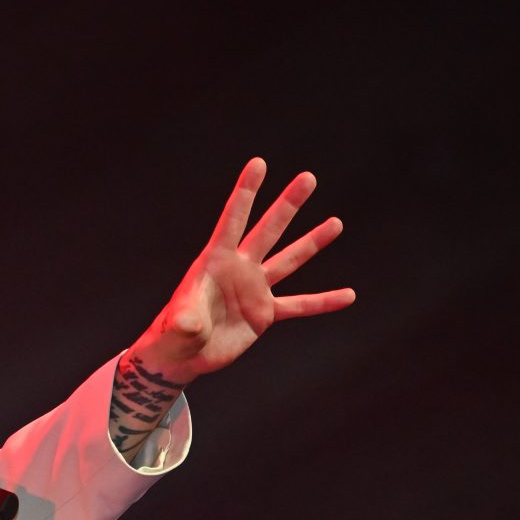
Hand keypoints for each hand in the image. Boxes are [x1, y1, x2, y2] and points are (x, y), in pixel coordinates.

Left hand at [135, 158, 354, 385]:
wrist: (182, 355)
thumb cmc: (172, 334)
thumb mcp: (178, 325)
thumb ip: (186, 321)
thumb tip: (190, 327)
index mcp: (216, 261)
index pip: (233, 219)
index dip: (246, 192)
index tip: (259, 163)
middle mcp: (240, 268)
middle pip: (268, 230)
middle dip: (288, 204)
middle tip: (308, 177)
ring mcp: (255, 289)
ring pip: (289, 260)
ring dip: (312, 242)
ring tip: (336, 223)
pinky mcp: (264, 313)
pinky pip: (299, 305)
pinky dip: (323, 302)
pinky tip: (348, 296)